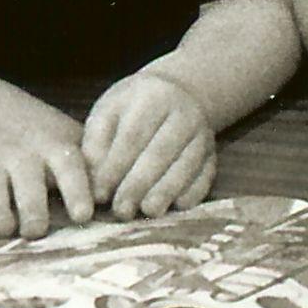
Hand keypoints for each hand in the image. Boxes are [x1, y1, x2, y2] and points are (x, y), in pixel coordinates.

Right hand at [0, 90, 94, 237]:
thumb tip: (129, 200)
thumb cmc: (38, 134)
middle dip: (33, 218)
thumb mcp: (67, 137)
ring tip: (6, 228)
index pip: (70, 168)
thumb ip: (94, 165)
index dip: (77, 192)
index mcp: (54, 146)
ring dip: (0, 222)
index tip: (82, 216)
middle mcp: (22, 155)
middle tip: (36, 231)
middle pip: (29, 193)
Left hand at [81, 72, 215, 218]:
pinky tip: (174, 207)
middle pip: (161, 153)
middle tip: (120, 211)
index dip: (115, 168)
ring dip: (165, 192)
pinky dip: (191, 194)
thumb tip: (94, 184)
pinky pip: (205, 177)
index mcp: (152, 97)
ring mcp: (203, 135)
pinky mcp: (213, 155)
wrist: (177, 95)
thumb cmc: (132, 108)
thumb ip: (96, 143)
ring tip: (146, 212)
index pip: (132, 136)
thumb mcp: (108, 111)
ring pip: (185, 167)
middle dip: (138, 185)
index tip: (99, 194)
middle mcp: (183, 113)